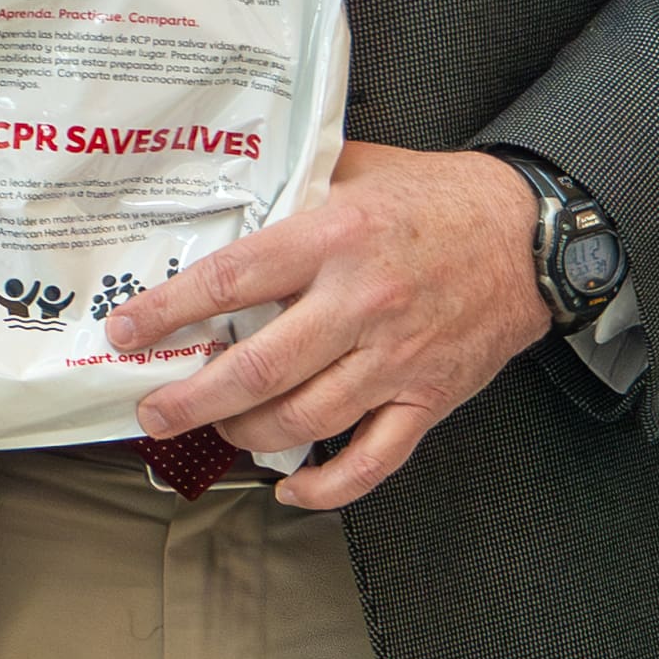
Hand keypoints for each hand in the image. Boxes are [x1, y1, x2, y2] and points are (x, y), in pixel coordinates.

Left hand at [105, 140, 549, 507]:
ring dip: (246, 434)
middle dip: (192, 400)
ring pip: (304, 419)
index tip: (127, 334)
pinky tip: (289, 487)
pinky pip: (372, 460)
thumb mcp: (359, 170)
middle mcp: (361, 303)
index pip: (231, 282)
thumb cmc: (440, 199)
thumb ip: (293, 190)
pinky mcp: (430, 397)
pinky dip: (325, 486)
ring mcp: (397, 359)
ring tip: (217, 431)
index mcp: (335, 238)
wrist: (531, 235)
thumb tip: (221, 208)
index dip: (169, 314)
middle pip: (258, 368)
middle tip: (154, 413)